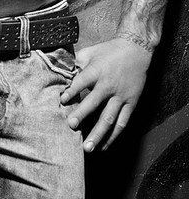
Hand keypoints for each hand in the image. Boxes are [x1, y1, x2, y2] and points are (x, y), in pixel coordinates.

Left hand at [60, 37, 151, 151]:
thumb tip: (61, 72)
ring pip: (109, 118)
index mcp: (97, 70)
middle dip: (82, 114)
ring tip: (87, 147)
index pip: (81, 82)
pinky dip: (113, 136)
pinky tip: (104, 146)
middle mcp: (109, 85)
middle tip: (71, 126)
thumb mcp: (91, 52)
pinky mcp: (131, 103)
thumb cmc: (109, 51)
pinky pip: (122, 123)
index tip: (62, 101)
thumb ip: (76, 63)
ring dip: (98, 134)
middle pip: (94, 102)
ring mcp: (121, 96)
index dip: (71, 91)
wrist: (136, 50)